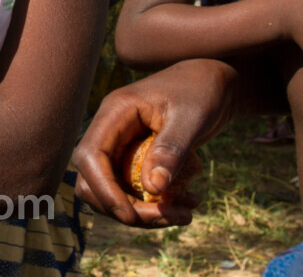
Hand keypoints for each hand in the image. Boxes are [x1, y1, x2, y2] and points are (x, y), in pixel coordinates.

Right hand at [72, 59, 235, 227]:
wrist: (212, 83)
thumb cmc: (201, 92)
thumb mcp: (191, 118)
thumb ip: (170, 150)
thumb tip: (152, 188)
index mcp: (115, 112)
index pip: (90, 156)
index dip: (104, 190)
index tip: (131, 216)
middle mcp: (111, 130)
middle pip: (94, 180)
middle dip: (125, 208)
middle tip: (167, 217)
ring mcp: (121, 146)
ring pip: (113, 191)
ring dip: (142, 211)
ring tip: (183, 214)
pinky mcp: (135, 159)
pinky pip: (134, 190)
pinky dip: (155, 205)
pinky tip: (187, 203)